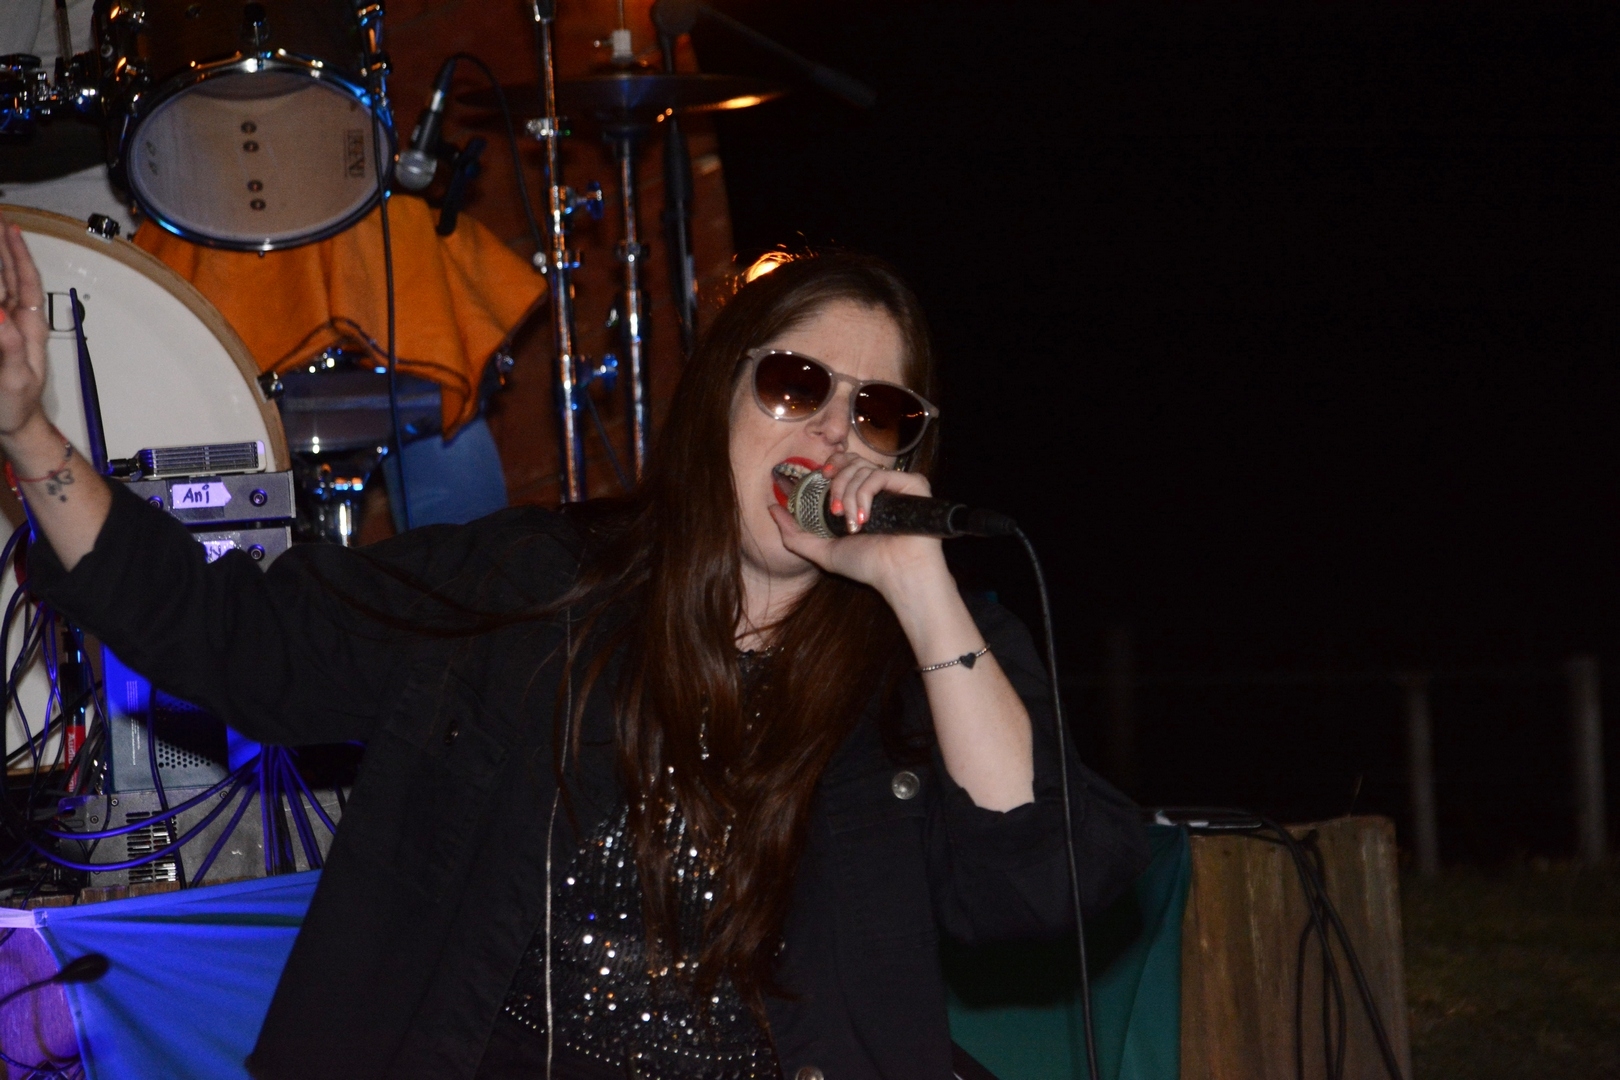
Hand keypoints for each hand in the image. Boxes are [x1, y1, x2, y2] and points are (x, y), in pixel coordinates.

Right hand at [0, 216, 50, 438]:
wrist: (12, 423)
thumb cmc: (16, 403)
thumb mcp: (14, 376)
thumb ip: (8, 345)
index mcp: (29, 326)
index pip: (24, 281)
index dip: (17, 254)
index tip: (10, 228)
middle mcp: (18, 320)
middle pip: (9, 276)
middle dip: (2, 248)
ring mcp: (5, 326)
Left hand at [766, 450, 950, 599]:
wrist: (897, 576)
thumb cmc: (867, 565)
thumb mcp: (822, 550)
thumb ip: (794, 533)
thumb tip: (772, 508)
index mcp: (862, 496)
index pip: (844, 464)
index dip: (830, 465)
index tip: (821, 478)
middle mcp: (880, 487)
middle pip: (851, 461)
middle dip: (836, 483)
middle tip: (835, 509)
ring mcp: (897, 484)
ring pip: (862, 468)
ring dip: (849, 495)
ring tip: (852, 523)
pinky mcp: (913, 484)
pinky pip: (879, 475)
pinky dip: (865, 494)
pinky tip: (865, 518)